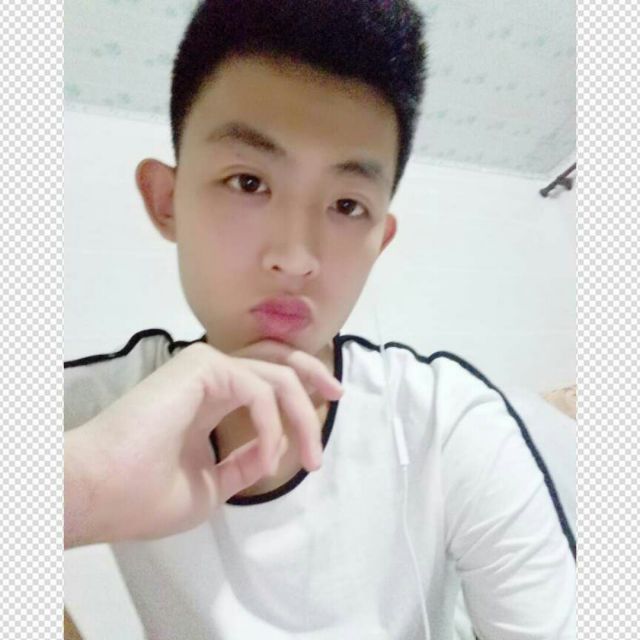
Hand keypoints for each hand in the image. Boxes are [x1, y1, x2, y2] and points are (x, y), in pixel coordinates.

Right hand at [64, 340, 342, 547]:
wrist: (99, 492)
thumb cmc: (144, 495)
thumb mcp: (210, 486)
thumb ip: (241, 463)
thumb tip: (271, 452)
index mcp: (207, 398)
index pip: (260, 379)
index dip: (296, 392)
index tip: (320, 421)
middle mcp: (208, 375)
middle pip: (275, 358)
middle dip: (312, 374)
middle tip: (337, 396)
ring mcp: (204, 367)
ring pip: (275, 374)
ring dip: (301, 414)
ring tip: (311, 457)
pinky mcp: (202, 367)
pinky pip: (259, 390)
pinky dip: (272, 425)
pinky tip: (268, 456)